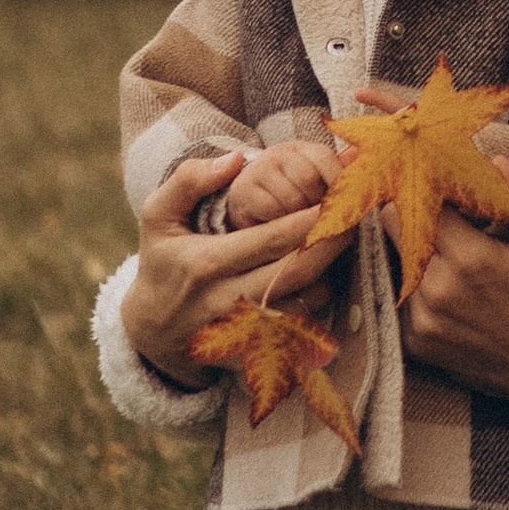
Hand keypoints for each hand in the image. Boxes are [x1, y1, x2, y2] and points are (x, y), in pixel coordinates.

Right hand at [120, 153, 353, 387]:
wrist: (154, 332)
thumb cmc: (164, 264)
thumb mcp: (158, 217)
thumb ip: (189, 180)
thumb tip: (236, 159)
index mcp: (208, 264)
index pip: (275, 239)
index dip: (313, 218)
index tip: (337, 196)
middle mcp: (231, 301)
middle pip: (301, 270)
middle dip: (334, 240)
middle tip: (354, 215)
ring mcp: (248, 331)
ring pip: (309, 300)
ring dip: (330, 269)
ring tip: (340, 240)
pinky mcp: (261, 351)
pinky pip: (307, 324)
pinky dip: (319, 297)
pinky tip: (322, 273)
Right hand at [221, 138, 341, 229]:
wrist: (250, 203)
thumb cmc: (291, 195)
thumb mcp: (317, 183)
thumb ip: (337, 173)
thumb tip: (360, 155)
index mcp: (301, 148)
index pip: (324, 157)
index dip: (338, 180)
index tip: (346, 201)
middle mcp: (278, 153)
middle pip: (308, 178)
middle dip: (317, 203)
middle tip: (319, 217)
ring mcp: (258, 170)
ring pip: (291, 197)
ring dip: (299, 217)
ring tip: (298, 221)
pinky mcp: (242, 190)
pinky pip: (272, 209)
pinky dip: (280, 222)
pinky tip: (279, 223)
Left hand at [397, 173, 508, 433]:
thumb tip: (496, 161)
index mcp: (470, 258)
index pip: (417, 203)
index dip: (421, 186)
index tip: (427, 175)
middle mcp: (437, 290)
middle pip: (396, 230)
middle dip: (410, 212)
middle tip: (430, 205)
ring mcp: (422, 320)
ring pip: (397, 263)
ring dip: (414, 249)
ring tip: (445, 248)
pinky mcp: (415, 343)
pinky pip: (402, 298)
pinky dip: (417, 284)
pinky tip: (447, 286)